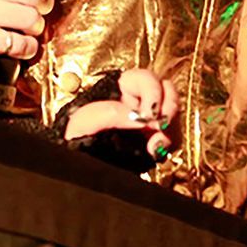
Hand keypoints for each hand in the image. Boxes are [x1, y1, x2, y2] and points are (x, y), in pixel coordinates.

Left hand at [61, 67, 177, 160]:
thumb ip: (107, 114)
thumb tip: (137, 117)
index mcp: (119, 90)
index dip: (152, 91)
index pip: (143, 78)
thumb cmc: (73, 140)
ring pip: (172, 114)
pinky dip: (170, 143)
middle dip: (168, 107)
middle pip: (166, 91)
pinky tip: (155, 151)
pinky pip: (172, 137)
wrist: (76, 168)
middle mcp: (137, 103)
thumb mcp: (81, 122)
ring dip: (170, 128)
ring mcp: (147, 122)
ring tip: (155, 143)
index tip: (147, 114)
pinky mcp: (153, 142)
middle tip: (158, 125)